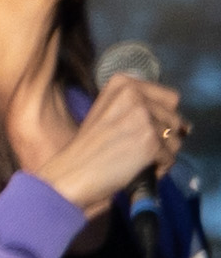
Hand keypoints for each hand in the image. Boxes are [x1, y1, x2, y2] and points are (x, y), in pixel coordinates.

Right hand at [58, 76, 186, 207]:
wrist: (71, 173)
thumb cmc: (88, 148)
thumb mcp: (109, 113)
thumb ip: (141, 109)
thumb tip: (185, 125)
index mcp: (122, 84)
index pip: (169, 97)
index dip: (160, 117)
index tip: (140, 129)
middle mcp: (134, 95)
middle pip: (175, 117)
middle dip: (163, 136)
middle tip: (137, 147)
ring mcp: (143, 117)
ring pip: (175, 138)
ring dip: (161, 154)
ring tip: (137, 160)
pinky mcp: (150, 141)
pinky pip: (171, 157)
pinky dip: (158, 168)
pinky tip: (138, 169)